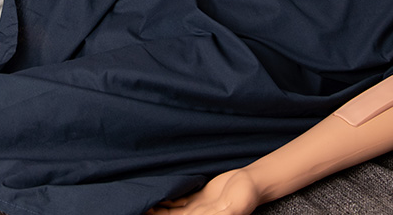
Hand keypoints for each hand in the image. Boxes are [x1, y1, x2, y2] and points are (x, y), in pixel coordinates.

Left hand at [146, 168, 264, 214]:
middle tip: (140, 209)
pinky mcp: (198, 198)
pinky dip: (167, 200)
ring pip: (172, 211)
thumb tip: (204, 214)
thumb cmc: (245, 196)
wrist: (253, 182)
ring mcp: (197, 208)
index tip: (149, 214)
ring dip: (159, 209)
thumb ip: (221, 214)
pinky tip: (158, 197)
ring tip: (142, 205)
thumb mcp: (233, 208)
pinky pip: (179, 200)